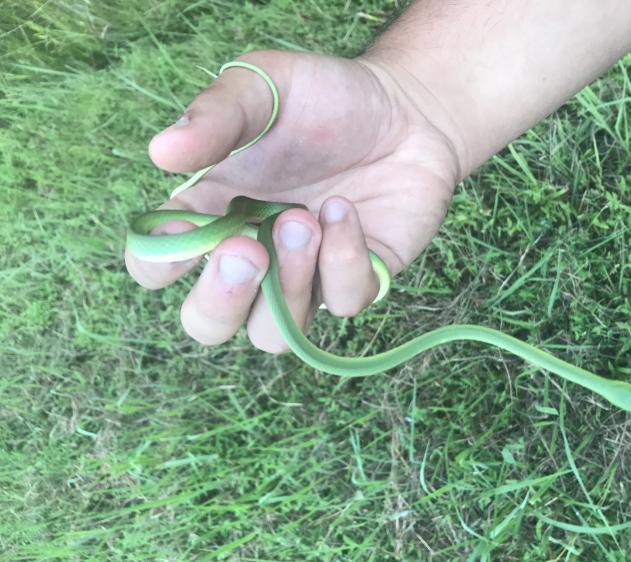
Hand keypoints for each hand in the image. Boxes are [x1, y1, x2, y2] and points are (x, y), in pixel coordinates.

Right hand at [125, 50, 460, 351]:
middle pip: (208, 324)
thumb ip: (215, 115)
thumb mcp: (264, 87)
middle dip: (219, 301)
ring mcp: (305, 278)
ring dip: (284, 287)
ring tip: (303, 220)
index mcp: (210, 213)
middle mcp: (253, 257)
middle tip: (246, 250)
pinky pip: (340, 303)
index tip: (180, 227)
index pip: (156, 264)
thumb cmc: (325, 97)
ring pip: (272, 335)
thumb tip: (161, 152)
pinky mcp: (357, 281)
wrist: (406, 109)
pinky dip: (341, 262)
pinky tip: (343, 211)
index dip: (156, 261)